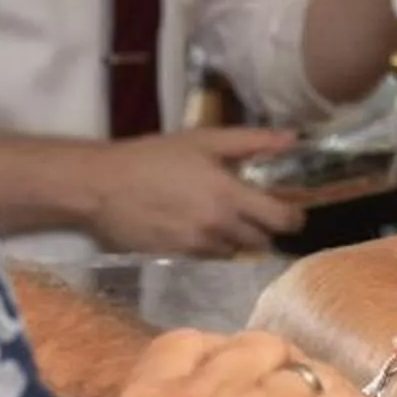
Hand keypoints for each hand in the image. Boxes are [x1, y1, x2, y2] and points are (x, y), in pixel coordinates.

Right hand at [83, 129, 310, 257]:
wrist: (102, 186)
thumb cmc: (153, 157)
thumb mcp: (203, 140)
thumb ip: (251, 141)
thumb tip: (292, 139)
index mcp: (230, 195)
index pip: (281, 220)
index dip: (295, 218)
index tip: (294, 212)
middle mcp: (219, 226)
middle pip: (262, 241)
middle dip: (264, 228)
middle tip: (256, 211)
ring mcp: (199, 246)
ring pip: (236, 251)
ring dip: (238, 238)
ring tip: (223, 216)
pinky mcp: (179, 257)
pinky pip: (209, 256)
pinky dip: (213, 244)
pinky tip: (198, 225)